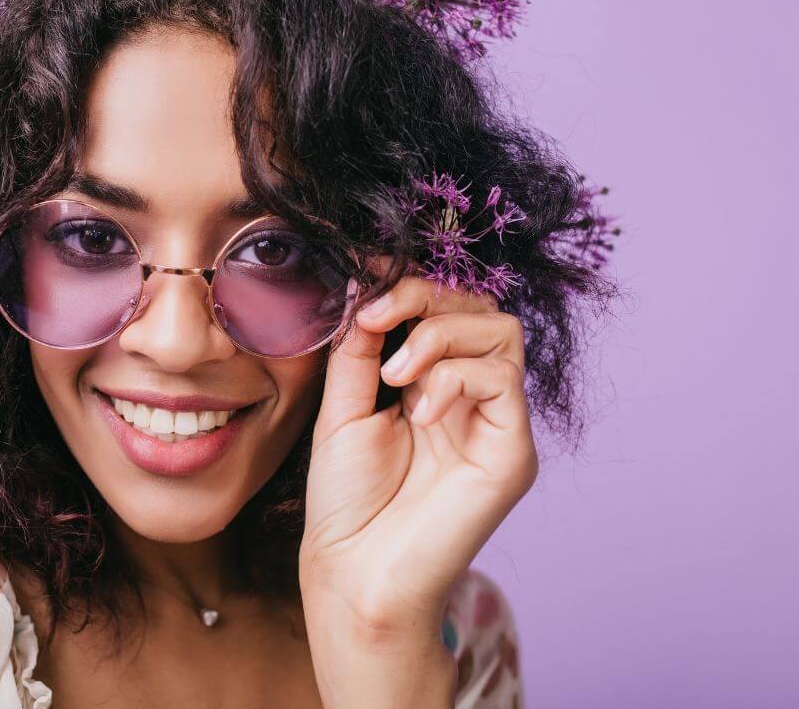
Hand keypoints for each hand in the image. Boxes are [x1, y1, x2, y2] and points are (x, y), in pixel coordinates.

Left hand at [299, 264, 538, 635]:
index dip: (411, 287)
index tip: (365, 292)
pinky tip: (419, 415)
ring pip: (502, 331)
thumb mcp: (343, 408)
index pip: (447, 309)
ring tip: (395, 376)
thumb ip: (357, 349)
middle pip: (482, 309)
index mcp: (433, 385)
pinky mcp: (513, 452)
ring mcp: (497, 423)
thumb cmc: (347, 500)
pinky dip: (454, 379)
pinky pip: (503, 379)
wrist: (354, 570)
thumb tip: (363, 286)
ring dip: (439, 335)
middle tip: (378, 321)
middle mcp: (472, 399)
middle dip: (427, 299)